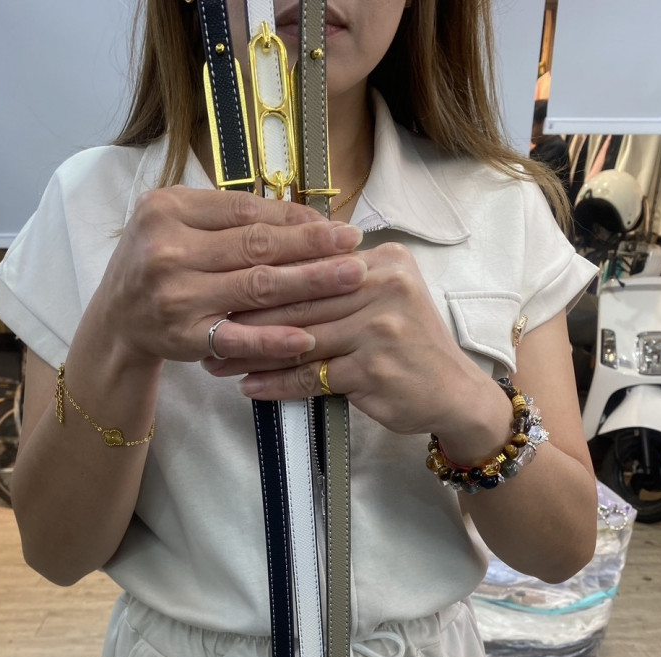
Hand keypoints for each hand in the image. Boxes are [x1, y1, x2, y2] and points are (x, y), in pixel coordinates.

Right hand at [83, 186, 367, 369]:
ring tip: (349, 278)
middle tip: (355, 244)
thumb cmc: (154, 264)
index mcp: (168, 210)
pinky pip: (238, 338)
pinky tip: (307, 337)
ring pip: (256, 287)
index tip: (332, 223)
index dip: (294, 217)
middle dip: (312, 245)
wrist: (115, 320)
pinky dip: (273, 339)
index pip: (245, 211)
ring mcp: (177, 296)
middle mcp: (169, 250)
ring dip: (309, 283)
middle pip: (256, 246)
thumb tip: (300, 216)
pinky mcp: (184, 337)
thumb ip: (224, 217)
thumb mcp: (174, 224)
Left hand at [203, 241, 511, 453]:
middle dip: (247, 315)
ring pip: (299, 338)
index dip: (262, 277)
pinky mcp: (374, 367)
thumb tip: (271, 272)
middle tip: (205, 324)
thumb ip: (340, 284)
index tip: (222, 287)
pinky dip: (276, 383)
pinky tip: (249, 385)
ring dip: (251, 352)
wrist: (455, 392)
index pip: (310, 265)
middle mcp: (384, 285)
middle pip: (300, 299)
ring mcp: (380, 327)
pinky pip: (311, 375)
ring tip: (216, 360)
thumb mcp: (386, 298)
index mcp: (384, 260)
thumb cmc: (410, 346)